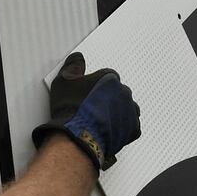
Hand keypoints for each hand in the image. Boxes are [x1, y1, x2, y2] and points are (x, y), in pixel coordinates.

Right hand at [32, 52, 140, 169]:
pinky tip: (109, 131)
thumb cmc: (70, 110)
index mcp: (109, 78)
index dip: (96, 87)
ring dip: (117, 113)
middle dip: (107, 100)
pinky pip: (132, 126)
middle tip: (93, 110)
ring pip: (127, 108)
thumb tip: (78, 58)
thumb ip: (73, 66)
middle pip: (118, 93)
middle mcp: (123, 92)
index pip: (107, 78)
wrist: (76, 137)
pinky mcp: (133, 129)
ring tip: (101, 121)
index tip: (89, 95)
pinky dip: (123, 128)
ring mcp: (130, 111)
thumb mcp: (63, 81)